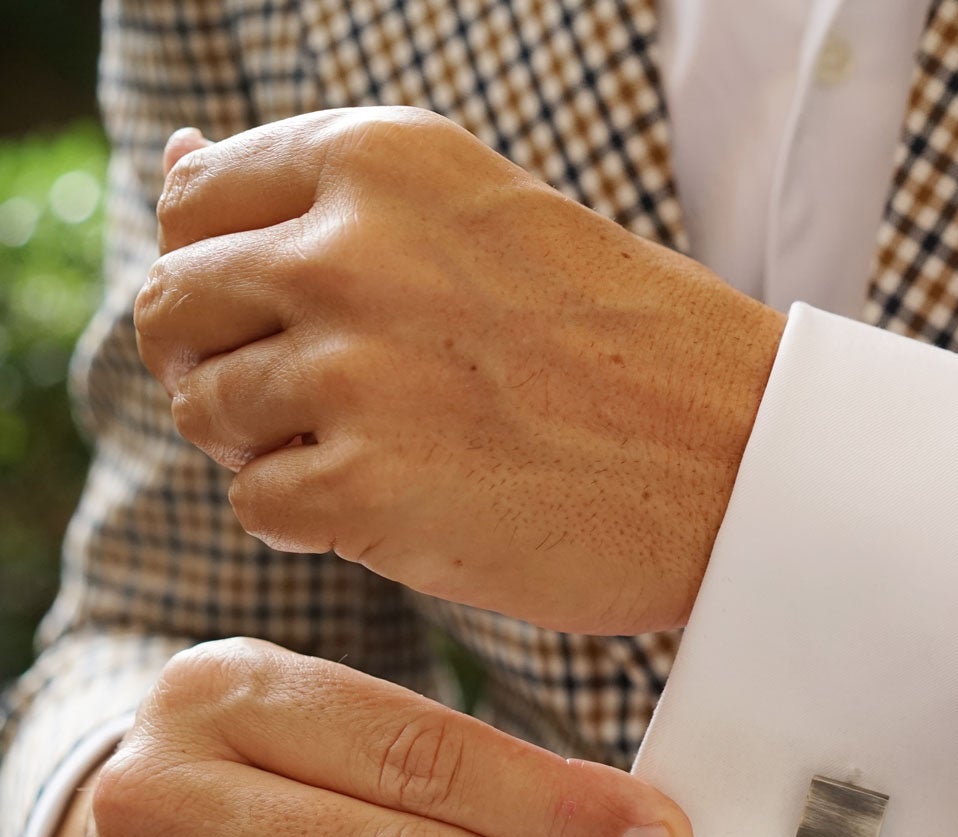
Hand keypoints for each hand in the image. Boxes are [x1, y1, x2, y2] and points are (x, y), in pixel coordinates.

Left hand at [134, 109, 785, 635]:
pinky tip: (408, 505)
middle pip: (176, 307)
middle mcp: (348, 245)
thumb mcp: (487, 220)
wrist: (751, 463)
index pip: (195, 203)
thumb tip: (171, 161)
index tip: (309, 324)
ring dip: (275, 448)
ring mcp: (351, 367)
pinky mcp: (362, 485)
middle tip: (339, 407)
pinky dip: (317, 521)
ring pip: (206, 411)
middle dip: (231, 366)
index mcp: (380, 158)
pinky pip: (256, 506)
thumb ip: (330, 202)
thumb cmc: (634, 350)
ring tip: (392, 454)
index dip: (230, 278)